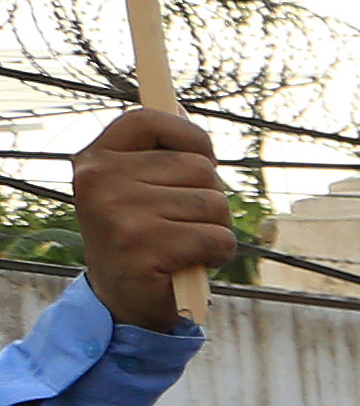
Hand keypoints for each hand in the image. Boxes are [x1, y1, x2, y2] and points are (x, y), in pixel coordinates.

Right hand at [68, 90, 236, 327]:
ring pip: (214, 203)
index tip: (201, 158)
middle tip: (180, 224)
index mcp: (95, 160)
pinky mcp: (144, 248)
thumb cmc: (141, 237)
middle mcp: (100, 181)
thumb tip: (177, 104)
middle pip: (200, 168)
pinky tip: (190, 264)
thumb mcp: (138, 187)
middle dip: (209, 198)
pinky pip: (218, 238)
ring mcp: (119, 213)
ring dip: (214, 229)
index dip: (189, 136)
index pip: (150, 119)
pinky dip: (217, 254)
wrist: (122, 302)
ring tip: (183, 245)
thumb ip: (156, 149)